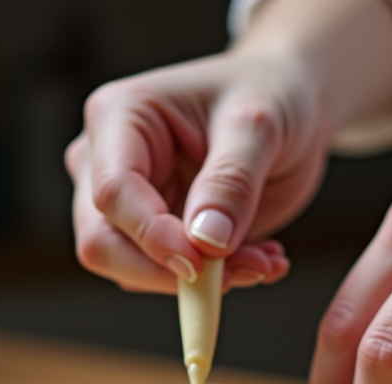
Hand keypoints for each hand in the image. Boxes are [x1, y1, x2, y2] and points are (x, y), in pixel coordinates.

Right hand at [66, 50, 330, 292]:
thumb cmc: (268, 94)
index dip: (153, 236)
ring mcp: (127, 203)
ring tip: (266, 258)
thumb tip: (206, 241)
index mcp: (118, 116)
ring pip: (134, 271)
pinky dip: (218, 280)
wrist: (289, 106)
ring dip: (205, 281)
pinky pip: (168, 278)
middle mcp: (106, 161)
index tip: (203, 263)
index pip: (112, 192)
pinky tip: (261, 256)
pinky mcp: (154, 234)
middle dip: (172, 272)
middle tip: (246, 270)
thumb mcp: (260, 125)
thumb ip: (231, 180)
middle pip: (102, 242)